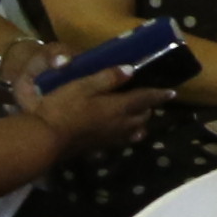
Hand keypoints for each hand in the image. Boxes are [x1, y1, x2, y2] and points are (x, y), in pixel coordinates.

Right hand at [29, 60, 160, 151]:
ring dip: (138, 122)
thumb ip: (109, 77)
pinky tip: (118, 132)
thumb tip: (131, 69)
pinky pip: (119, 140)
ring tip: (138, 115)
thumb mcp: (84, 85)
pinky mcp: (96, 147)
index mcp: (119, 107)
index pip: (145, 99)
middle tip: (149, 98)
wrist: (44, 140)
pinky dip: (125, 134)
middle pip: (141, 117)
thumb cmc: (63, 107)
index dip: (159, 94)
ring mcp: (108, 138)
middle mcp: (119, 125)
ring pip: (132, 131)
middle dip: (148, 107)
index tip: (172, 92)